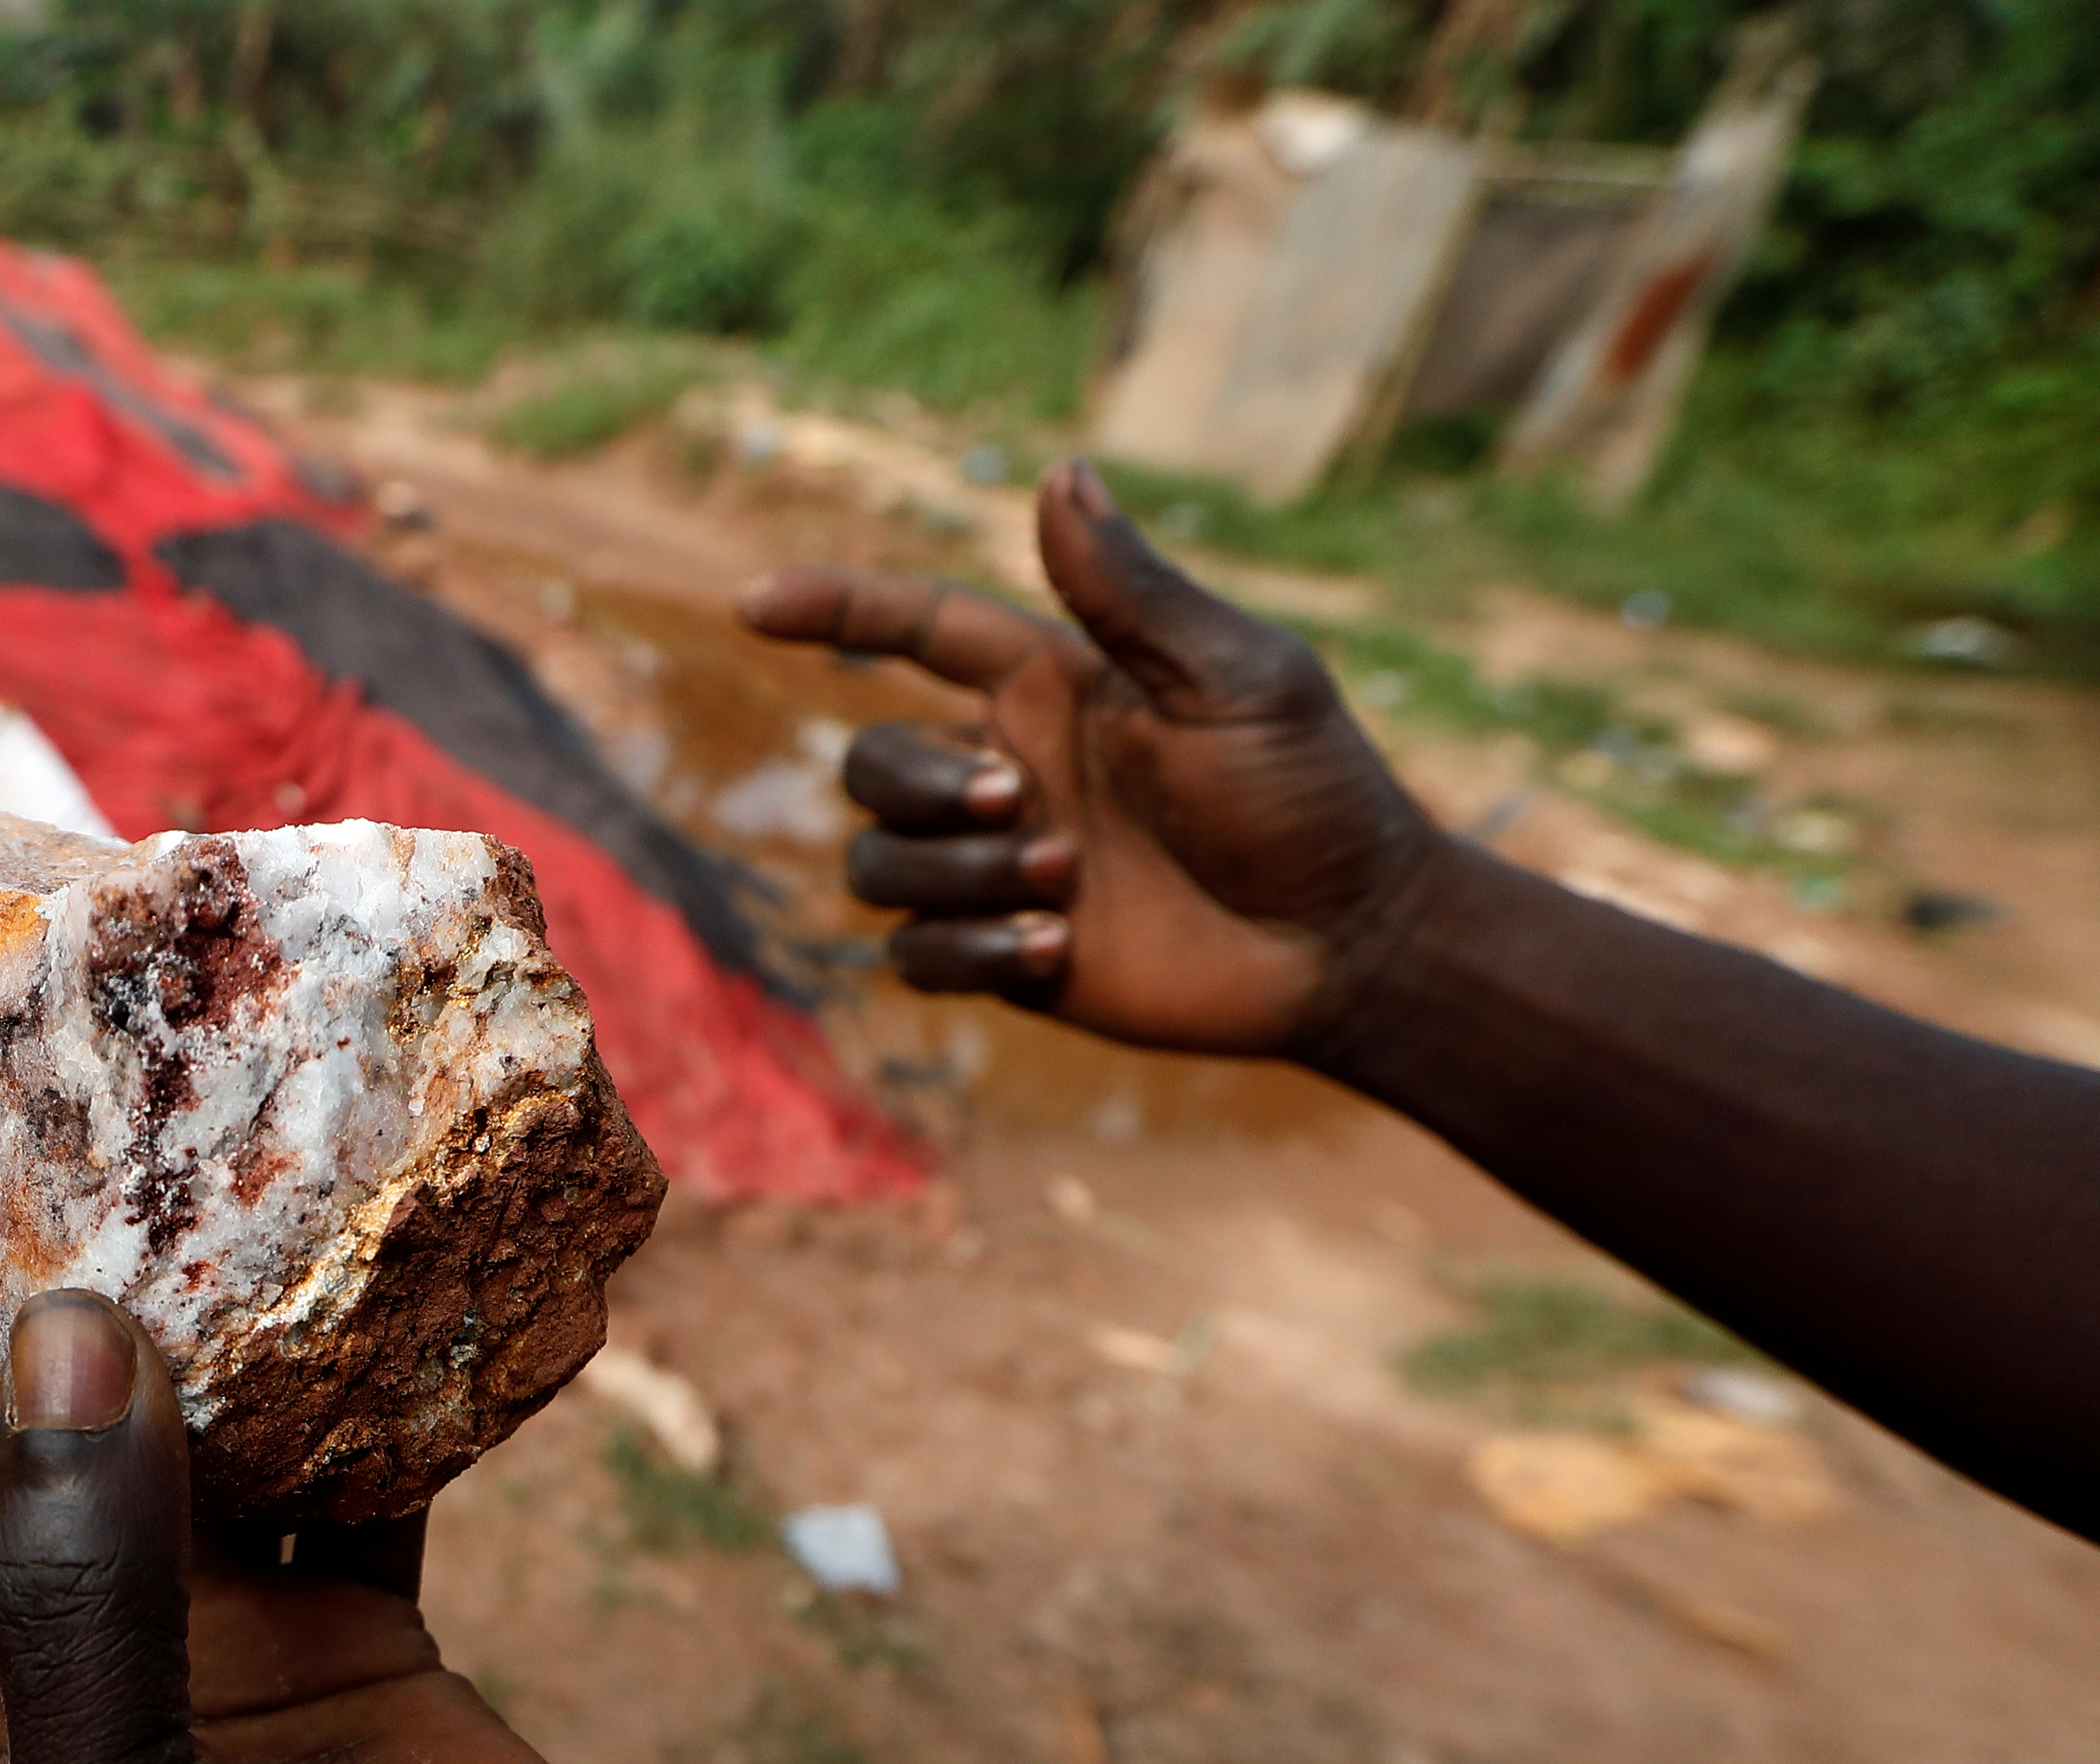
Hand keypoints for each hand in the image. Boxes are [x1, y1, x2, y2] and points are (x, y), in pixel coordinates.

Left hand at [0, 1292, 659, 1763]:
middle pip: (8, 1447)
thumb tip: (67, 1324)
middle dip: (1, 1307)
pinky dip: (355, 1373)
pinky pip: (342, 1467)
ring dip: (186, 1315)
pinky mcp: (356, 1630)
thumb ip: (82, 1592)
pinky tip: (361, 1248)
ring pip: (181, 1432)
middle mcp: (65, 1668)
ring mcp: (215, 1644)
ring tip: (175, 1135)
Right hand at [741, 459, 1454, 1059]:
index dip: (831, 609)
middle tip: (1022, 810)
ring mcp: (999, 864)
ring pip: (876, 861)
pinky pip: (912, 954)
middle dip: (919, 787)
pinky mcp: (1004, 956)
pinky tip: (1054, 949)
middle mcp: (1008, 769)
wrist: (1346, 941)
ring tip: (1059, 888)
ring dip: (953, 874)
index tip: (753, 605)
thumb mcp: (1235, 676)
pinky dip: (966, 951)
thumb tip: (1059, 470)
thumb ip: (1131, 590)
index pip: (912, 629)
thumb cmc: (1312, 795)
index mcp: (1050, 687)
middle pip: (868, 762)